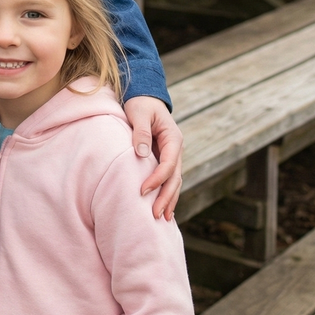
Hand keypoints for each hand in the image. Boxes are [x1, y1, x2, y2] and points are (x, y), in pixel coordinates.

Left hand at [122, 95, 182, 220]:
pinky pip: (167, 179)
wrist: (144, 96)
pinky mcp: (164, 159)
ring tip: (162, 218)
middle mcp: (176, 149)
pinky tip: (163, 208)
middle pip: (175, 178)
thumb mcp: (139, 112)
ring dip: (169, 199)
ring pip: (174, 181)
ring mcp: (172, 155)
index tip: (143, 190)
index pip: (169, 164)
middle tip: (155, 214)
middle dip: (166, 196)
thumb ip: (140, 131)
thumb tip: (142, 154)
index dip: (157, 179)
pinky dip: (166, 193)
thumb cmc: (140, 103)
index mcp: (173, 138)